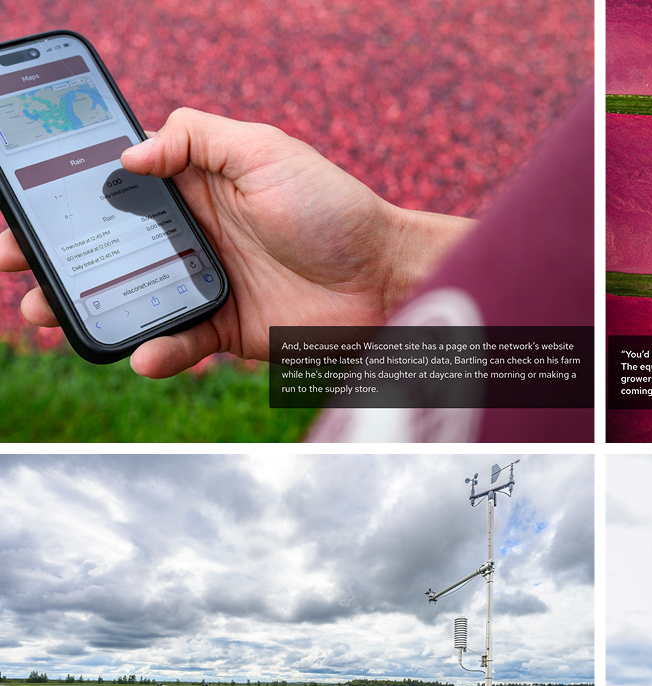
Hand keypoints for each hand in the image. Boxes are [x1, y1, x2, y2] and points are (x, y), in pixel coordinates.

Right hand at [3, 107, 473, 376]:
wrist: (386, 278)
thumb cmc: (334, 208)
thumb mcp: (265, 151)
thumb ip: (196, 139)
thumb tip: (129, 152)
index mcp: (196, 187)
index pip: (116, 190)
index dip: (69, 201)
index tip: (22, 212)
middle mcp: (195, 236)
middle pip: (109, 248)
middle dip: (56, 257)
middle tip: (14, 268)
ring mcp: (208, 285)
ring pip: (130, 298)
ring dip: (85, 307)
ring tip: (44, 314)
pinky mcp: (228, 330)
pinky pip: (178, 341)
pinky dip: (157, 349)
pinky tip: (144, 351)